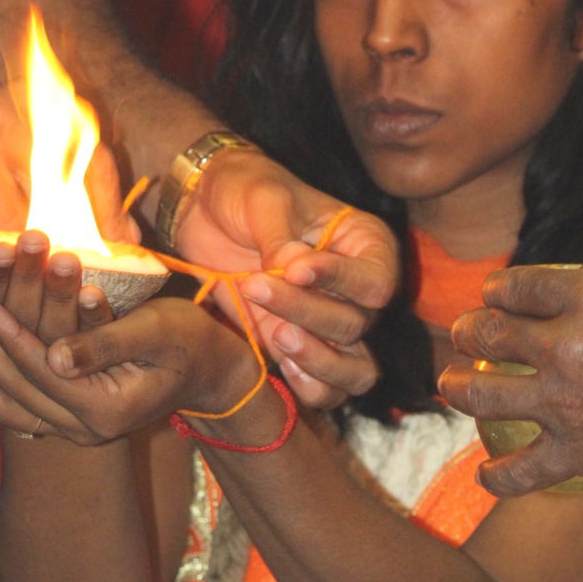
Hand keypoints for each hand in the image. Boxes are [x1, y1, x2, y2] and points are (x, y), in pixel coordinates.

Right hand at [0, 86, 132, 245]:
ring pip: (19, 223)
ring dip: (14, 251)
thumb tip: (128, 235)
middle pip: (59, 192)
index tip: (120, 244)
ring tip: (2, 250)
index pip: (91, 154)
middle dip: (67, 237)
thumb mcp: (14, 167)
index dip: (109, 205)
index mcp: (26, 103)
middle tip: (68, 264)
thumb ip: (66, 188)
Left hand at [0, 232, 260, 443]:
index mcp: (107, 411)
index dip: (10, 337)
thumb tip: (55, 355)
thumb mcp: (154, 332)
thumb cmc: (187, 339)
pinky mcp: (66, 416)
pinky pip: (11, 406)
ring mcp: (73, 428)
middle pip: (18, 389)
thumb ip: (104, 344)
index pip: (44, 373)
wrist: (207, 368)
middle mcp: (85, 429)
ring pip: (8, 401)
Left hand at [176, 147, 395, 408]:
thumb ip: (281, 236)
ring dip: (319, 361)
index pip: (376, 279)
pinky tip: (283, 366)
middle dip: (307, 311)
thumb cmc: (246, 190)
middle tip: (255, 284)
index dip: (340, 282)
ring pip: (355, 369)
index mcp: (365, 245)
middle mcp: (357, 290)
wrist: (206, 210)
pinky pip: (327, 390)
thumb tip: (294, 272)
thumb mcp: (263, 198)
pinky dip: (313, 388)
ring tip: (278, 336)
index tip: (294, 269)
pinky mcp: (300, 349)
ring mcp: (330, 324)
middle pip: (356, 323)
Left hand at [438, 265, 582, 496]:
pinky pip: (523, 469)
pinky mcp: (579, 451)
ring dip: (460, 388)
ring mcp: (566, 400)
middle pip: (490, 332)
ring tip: (450, 386)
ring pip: (485, 392)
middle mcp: (566, 345)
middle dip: (467, 330)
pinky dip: (500, 477)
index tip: (494, 295)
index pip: (520, 285)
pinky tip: (486, 477)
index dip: (499, 289)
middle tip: (461, 334)